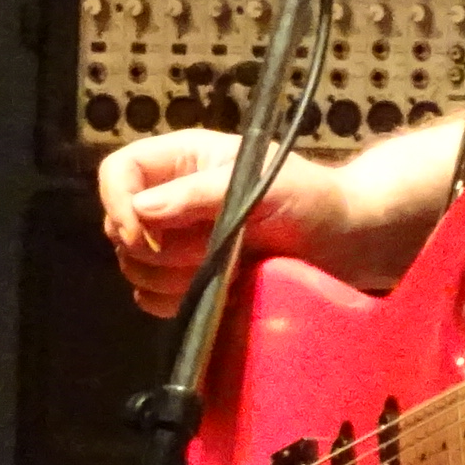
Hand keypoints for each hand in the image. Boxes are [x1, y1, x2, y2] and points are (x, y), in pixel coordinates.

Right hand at [97, 123, 459, 315]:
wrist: (347, 243)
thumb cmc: (312, 199)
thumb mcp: (260, 186)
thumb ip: (198, 194)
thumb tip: (141, 209)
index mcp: (180, 162)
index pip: (117, 173)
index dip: (118, 203)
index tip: (144, 237)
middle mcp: (169, 198)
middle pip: (119, 226)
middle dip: (157, 250)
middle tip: (207, 253)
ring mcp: (176, 241)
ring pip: (135, 267)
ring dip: (171, 279)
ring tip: (222, 270)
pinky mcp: (186, 280)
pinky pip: (152, 299)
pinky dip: (175, 302)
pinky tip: (215, 292)